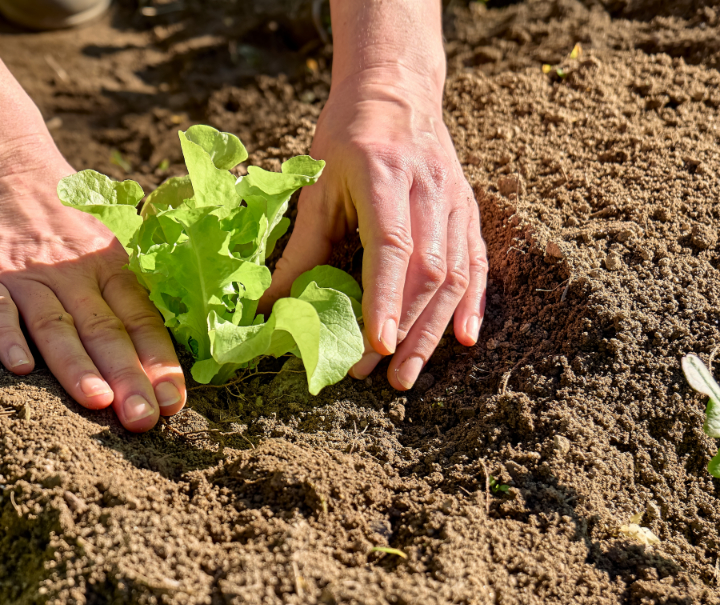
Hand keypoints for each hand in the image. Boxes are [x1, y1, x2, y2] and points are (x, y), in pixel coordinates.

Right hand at [0, 162, 186, 430]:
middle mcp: (75, 276)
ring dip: (76, 364)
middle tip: (142, 419)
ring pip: (57, 325)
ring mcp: (28, 278)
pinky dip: (8, 337)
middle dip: (126, 378)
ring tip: (96, 401)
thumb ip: (133, 294)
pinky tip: (20, 368)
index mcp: (112, 271)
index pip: (142, 321)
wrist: (7, 173)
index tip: (172, 404)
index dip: (159, 363)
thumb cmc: (68, 225)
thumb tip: (172, 355)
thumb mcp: (110, 248)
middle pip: (105, 331)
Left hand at [259, 68, 487, 390]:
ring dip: (432, 330)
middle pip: (428, 272)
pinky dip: (472, 304)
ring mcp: (454, 200)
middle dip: (405, 329)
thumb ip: (300, 246)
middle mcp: (427, 189)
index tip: (377, 344)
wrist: (394, 89)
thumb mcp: (315, 185)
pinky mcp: (467, 209)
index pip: (392, 247)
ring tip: (406, 374)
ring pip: (455, 275)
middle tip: (378, 375)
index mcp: (383, 176)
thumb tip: (270, 305)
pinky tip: (463, 339)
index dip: (386, 299)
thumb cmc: (345, 136)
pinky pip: (476, 263)